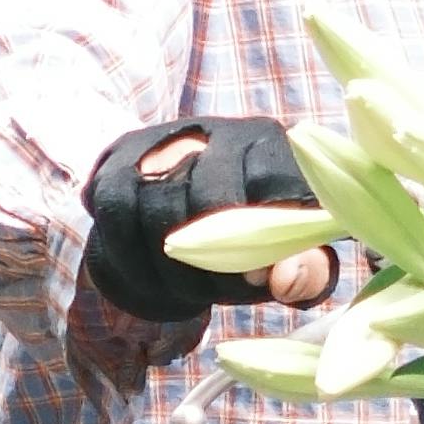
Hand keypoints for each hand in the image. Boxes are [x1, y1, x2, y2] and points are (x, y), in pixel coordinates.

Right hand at [81, 116, 317, 334]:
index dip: (266, 240)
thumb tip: (284, 281)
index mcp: (271, 145)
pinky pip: (116, 213)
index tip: (259, 280)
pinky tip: (152, 278)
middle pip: (211, 201)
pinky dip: (131, 259)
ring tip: (189, 292)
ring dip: (171, 270)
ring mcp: (164, 140)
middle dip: (214, 264)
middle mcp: (219, 131)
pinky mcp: (120, 158)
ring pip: (158, 210)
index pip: (274, 184)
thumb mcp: (292, 255)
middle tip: (217, 292)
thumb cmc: (253, 235)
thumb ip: (307, 273)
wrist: (183, 203)